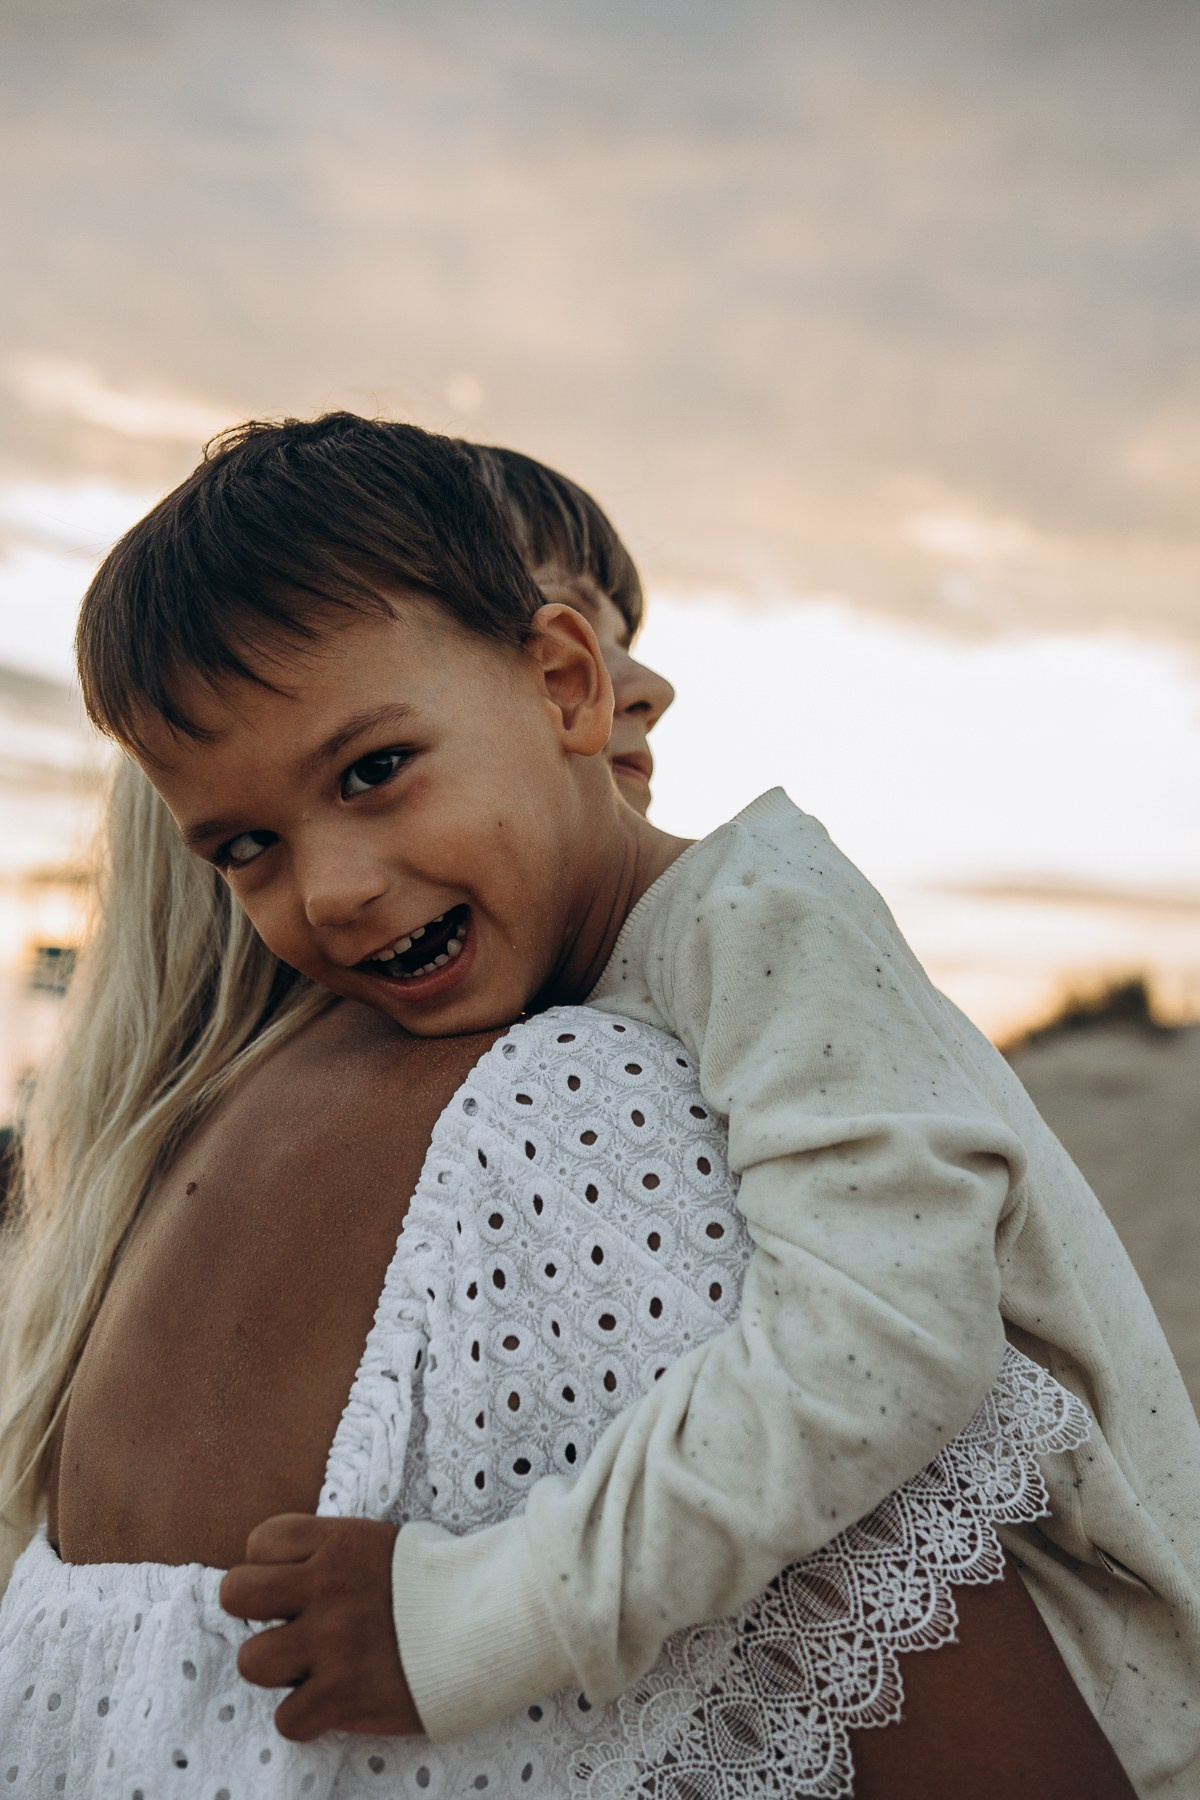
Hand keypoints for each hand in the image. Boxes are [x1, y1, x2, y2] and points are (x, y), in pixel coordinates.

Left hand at [219, 1512, 423, 1740]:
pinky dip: (307, 1718)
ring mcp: (331, 1643)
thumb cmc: (443, 1583)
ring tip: (310, 1668)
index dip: (271, 1565)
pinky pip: (287, 1720)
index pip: (260, 1541)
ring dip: (279, 1668)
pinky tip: (331, 1705)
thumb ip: (337, 1554)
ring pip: (251, 1661)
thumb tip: (295, 1574)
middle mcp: (325, 1588)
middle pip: (236, 1594)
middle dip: (256, 1612)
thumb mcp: (387, 1545)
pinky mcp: (342, 1695)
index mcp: (338, 1543)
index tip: (296, 1582)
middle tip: (289, 1624)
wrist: (493, 1622)